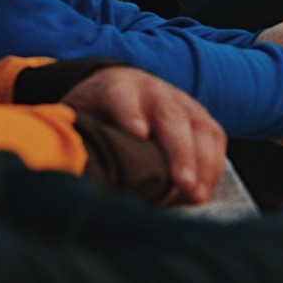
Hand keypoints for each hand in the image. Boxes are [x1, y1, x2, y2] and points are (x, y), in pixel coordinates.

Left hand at [59, 67, 225, 202]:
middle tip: (182, 183)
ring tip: (197, 195)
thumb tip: (68, 172)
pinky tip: (205, 190)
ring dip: (203, 162)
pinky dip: (213, 165)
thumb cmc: (93, 112)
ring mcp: (181, 101)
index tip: (138, 134)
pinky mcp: (199, 115)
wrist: (119, 86)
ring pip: (199, 126)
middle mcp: (153, 91)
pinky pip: (215, 137)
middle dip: (179, 150)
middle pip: (169, 115)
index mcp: (115, 87)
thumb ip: (74, 137)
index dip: (130, 113)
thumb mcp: (75, 117)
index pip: (122, 97)